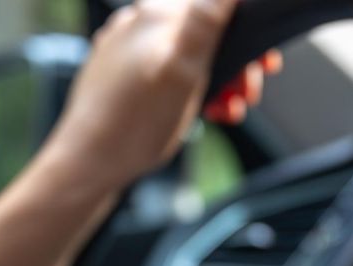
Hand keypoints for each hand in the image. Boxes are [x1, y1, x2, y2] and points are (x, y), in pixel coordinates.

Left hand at [43, 0, 273, 189]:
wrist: (89, 163)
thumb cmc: (133, 124)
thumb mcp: (183, 68)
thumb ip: (206, 18)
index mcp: (158, 14)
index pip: (216, 7)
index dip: (248, 33)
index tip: (264, 64)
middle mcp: (139, 22)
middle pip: (206, 31)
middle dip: (235, 63)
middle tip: (245, 96)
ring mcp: (127, 47)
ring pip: (188, 54)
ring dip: (216, 80)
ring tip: (222, 109)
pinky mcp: (120, 72)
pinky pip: (167, 71)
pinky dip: (189, 89)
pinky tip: (195, 112)